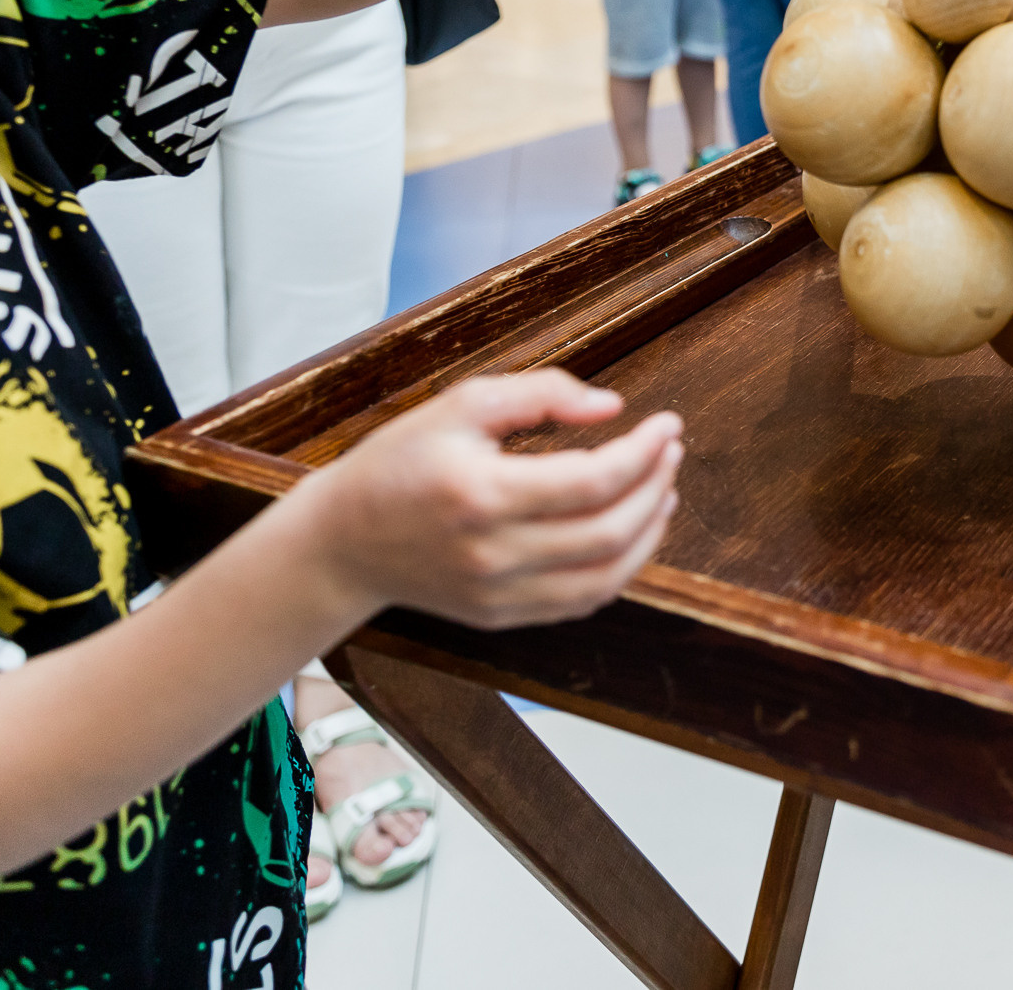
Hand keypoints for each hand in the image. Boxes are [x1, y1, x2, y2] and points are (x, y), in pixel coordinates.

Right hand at [298, 369, 681, 629]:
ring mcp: (499, 594)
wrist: (343, 542)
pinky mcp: (502, 617)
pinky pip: (582, 601)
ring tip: (663, 490)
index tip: (668, 424)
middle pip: (610, 531)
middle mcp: (492, 554)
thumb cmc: (400, 462)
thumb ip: (541, 394)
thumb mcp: (460, 405)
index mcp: (481, 495)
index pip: (593, 480)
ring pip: (607, 576)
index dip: (644, 452)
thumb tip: (614, 407)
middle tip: (669, 451)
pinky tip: (631, 531)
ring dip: (650, 531)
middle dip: (656, 486)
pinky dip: (621, 567)